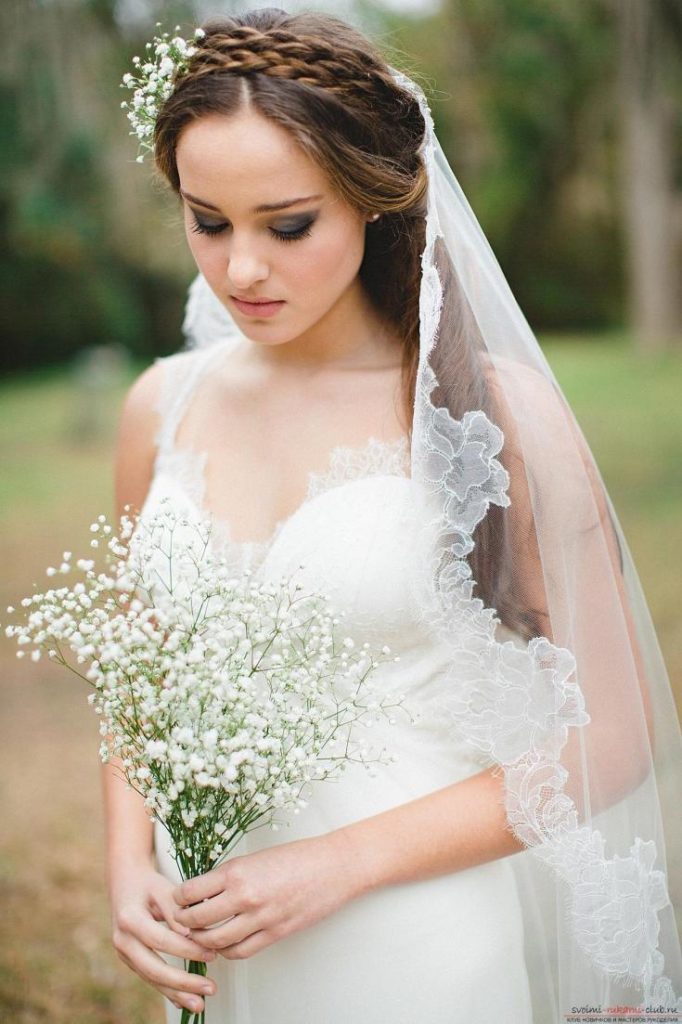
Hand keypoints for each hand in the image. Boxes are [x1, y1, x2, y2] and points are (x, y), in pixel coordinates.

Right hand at [110, 861, 219, 1014]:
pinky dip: (169, 990)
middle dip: (183, 982)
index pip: (160, 940)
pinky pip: (150, 978)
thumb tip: (189, 934)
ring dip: (177, 993)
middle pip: (153, 968)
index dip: (186, 949)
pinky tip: (186, 1001)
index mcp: (129, 918)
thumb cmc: (149, 883)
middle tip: (210, 988)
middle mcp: (122, 940)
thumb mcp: (163, 887)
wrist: (125, 884)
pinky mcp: (131, 961)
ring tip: (200, 1004)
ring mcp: (124, 953)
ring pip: (151, 979)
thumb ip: (176, 910)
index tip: (211, 954)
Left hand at [172, 831, 363, 960]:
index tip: (176, 900)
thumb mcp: (256, 857)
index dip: (177, 899)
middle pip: (197, 920)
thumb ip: (230, 875)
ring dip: (203, 941)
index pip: (191, 891)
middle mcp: (245, 895)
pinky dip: (227, 951)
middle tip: (180, 921)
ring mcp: (260, 918)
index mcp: (237, 871)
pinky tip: (225, 944)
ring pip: (216, 941)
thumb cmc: (298, 856)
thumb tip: (205, 890)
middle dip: (183, 923)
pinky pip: (240, 951)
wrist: (333, 866)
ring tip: (200, 935)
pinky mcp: (275, 933)